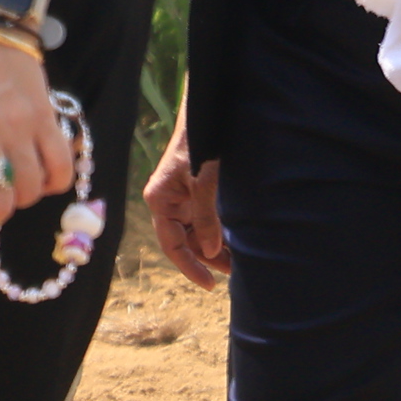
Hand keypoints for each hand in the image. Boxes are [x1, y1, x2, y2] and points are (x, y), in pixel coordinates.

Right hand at [141, 100, 227, 288]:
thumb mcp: (204, 182)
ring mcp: (180, 199)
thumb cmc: (201, 145)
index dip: (190, 266)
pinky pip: (203, 221)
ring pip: (195, 233)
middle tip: (236, 273)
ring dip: (215, 248)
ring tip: (241, 260)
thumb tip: (211, 252)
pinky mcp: (193, 194)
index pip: (171, 244)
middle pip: (184, 241)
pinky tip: (236, 241)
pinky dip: (218, 233)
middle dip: (208, 259)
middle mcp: (167, 203)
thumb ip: (206, 217)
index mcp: (160, 200)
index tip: (210, 285)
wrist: (207, 115)